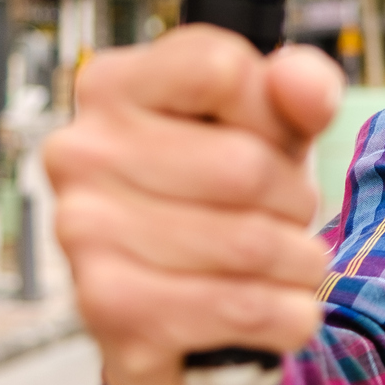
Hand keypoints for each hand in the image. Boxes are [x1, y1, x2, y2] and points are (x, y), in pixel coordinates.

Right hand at [45, 25, 343, 384]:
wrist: (174, 304)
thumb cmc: (221, 194)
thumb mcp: (269, 128)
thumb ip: (300, 88)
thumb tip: (302, 84)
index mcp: (113, 86)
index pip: (224, 71)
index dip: (275, 114)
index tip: (271, 140)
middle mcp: (81, 153)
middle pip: (246, 165)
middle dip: (295, 200)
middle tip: (286, 216)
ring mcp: (84, 232)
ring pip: (252, 244)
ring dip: (299, 261)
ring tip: (285, 262)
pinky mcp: (110, 309)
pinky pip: (243, 308)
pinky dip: (288, 313)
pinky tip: (276, 307)